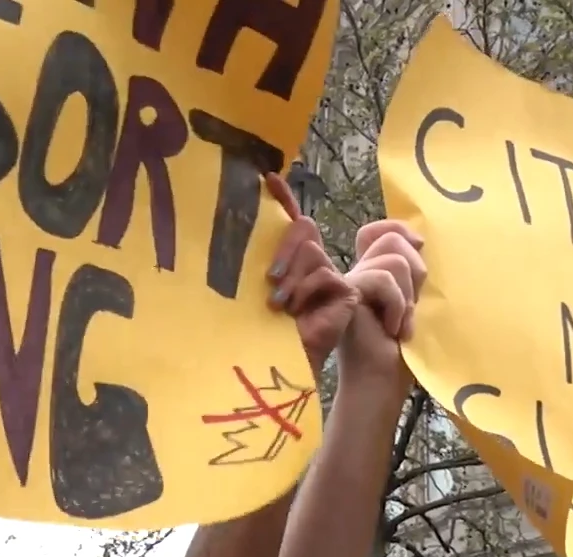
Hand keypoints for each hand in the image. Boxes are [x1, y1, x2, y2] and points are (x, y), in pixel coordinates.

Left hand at [263, 172, 354, 373]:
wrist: (286, 362)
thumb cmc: (265, 331)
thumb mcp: (253, 292)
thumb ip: (253, 265)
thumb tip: (226, 239)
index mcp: (290, 260)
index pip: (290, 220)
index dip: (282, 197)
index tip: (268, 177)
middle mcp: (312, 262)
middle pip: (302, 227)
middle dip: (283, 247)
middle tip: (270, 278)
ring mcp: (331, 275)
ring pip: (311, 250)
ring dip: (291, 277)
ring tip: (279, 304)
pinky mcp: (346, 291)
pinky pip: (324, 274)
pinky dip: (306, 290)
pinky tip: (297, 310)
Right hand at [338, 220, 425, 394]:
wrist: (378, 384)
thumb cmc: (396, 354)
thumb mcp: (411, 305)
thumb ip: (411, 274)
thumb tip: (418, 239)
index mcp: (371, 274)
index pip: (381, 232)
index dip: (400, 231)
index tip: (419, 248)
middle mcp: (356, 273)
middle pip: (390, 239)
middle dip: (414, 272)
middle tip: (409, 309)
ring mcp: (347, 282)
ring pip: (393, 259)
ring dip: (406, 296)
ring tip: (399, 324)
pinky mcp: (345, 293)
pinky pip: (383, 278)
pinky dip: (396, 305)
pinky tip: (391, 330)